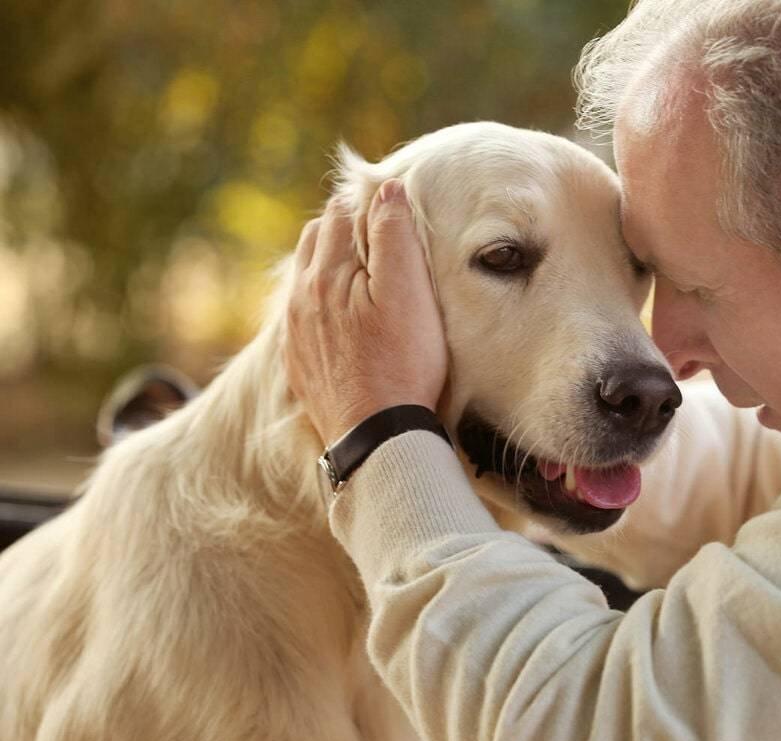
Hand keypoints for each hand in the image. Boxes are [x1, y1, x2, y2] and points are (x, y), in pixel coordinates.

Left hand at [285, 180, 447, 445]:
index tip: (391, 207)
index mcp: (326, 271)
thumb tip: (385, 188)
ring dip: (330, 262)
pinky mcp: (299, 361)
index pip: (340, 213)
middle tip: (380, 233)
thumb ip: (394, 235)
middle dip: (345, 227)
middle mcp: (301, 296)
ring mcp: (295, 331)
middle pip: (318, 239)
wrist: (376, 435)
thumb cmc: (402, 362)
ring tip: (362, 269)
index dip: (367, 202)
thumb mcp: (408, 292)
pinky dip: (321, 301)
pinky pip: (302, 315)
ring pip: (305, 275)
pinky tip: (342, 315)